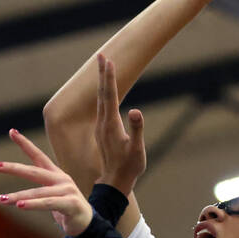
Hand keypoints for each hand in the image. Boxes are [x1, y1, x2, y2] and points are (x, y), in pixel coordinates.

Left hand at [0, 129, 92, 235]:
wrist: (87, 222)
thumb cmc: (65, 208)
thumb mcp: (51, 195)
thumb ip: (39, 191)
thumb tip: (17, 196)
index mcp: (55, 174)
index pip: (38, 156)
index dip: (25, 143)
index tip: (12, 131)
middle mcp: (61, 179)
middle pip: (34, 171)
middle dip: (14, 168)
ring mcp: (67, 191)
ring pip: (38, 192)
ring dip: (18, 196)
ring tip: (1, 199)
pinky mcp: (71, 204)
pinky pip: (48, 203)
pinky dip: (33, 204)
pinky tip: (20, 206)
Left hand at [93, 55, 144, 195]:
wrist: (116, 181)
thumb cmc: (129, 167)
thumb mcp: (137, 149)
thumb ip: (136, 130)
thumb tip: (135, 111)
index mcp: (111, 124)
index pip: (109, 95)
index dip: (109, 77)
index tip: (108, 60)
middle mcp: (103, 123)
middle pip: (102, 93)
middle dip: (103, 74)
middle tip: (102, 55)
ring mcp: (102, 127)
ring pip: (101, 99)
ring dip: (102, 82)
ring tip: (103, 67)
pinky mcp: (103, 131)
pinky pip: (102, 106)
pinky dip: (104, 94)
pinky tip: (105, 91)